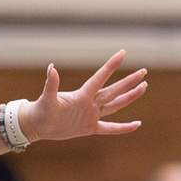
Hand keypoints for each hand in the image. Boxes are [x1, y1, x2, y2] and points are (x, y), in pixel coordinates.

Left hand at [20, 51, 147, 142]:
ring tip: (143, 87)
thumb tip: (51, 67)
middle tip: (143, 72)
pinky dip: (123, 128)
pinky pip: (110, 128)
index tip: (123, 53)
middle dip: (128, 81)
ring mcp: (91, 114)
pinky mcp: (90, 127)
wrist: (37, 125)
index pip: (100, 77)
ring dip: (129, 97)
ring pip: (116, 104)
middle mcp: (90, 102)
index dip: (111, 66)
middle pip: (114, 90)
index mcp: (82, 95)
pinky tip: (136, 124)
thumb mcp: (47, 99)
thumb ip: (51, 84)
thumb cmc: (41, 110)